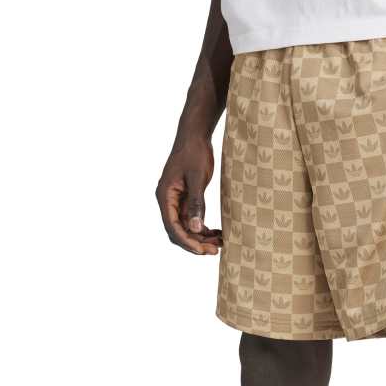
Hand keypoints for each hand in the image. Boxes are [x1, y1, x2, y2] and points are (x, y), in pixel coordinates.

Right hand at [155, 130, 221, 254]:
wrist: (195, 135)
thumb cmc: (195, 153)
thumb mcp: (198, 178)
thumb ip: (196, 204)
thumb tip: (196, 229)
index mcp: (165, 196)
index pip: (173, 227)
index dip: (188, 242)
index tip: (203, 251)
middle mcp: (167, 201)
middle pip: (178, 231)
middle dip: (195, 243)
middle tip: (215, 251)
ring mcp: (176, 200)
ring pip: (186, 227)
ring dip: (201, 237)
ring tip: (220, 243)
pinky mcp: (186, 198)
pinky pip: (192, 219)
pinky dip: (203, 227)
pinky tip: (217, 233)